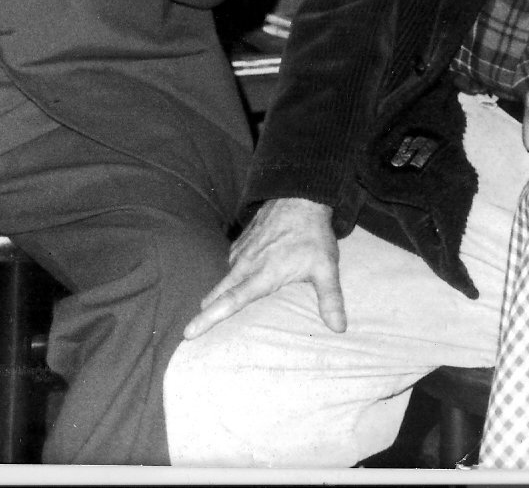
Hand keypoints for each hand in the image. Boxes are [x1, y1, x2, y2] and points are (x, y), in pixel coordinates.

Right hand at [181, 196, 344, 340]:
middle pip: (219, 293)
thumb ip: (330, 299)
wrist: (301, 196)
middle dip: (205, 312)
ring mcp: (242, 250)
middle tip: (191, 332)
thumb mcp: (326, 268)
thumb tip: (339, 328)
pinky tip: (233, 283)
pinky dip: (228, 277)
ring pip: (224, 278)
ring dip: (216, 294)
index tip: (190, 332)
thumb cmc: (313, 234)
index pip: (231, 301)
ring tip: (211, 311)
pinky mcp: (243, 241)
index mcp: (263, 274)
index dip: (209, 318)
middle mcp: (247, 264)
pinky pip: (231, 263)